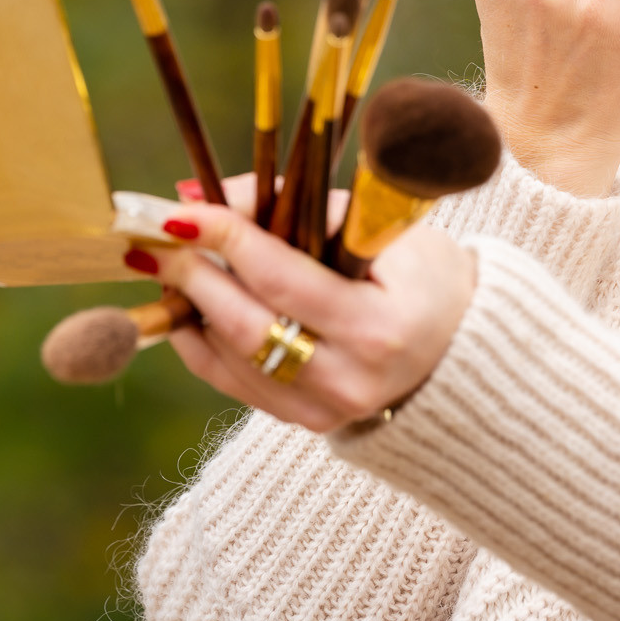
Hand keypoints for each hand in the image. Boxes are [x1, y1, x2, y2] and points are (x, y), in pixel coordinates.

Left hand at [140, 201, 475, 431]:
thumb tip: (211, 197)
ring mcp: (325, 410)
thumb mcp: (382, 228)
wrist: (463, 351)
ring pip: (230, 358)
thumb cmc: (427, 276)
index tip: (180, 209)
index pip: (281, 279)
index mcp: (379, 327)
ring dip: (187, 306)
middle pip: (244, 324)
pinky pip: (234, 384)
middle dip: (192, 273)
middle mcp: (349, 380)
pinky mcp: (306, 423)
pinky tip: (183, 308)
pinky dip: (200, 343)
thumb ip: (301, 208)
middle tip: (156, 236)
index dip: (225, 238)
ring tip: (163, 265)